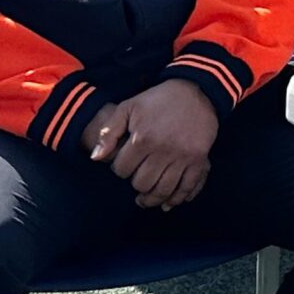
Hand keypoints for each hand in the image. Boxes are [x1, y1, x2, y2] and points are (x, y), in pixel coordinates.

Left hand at [86, 79, 217, 209]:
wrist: (195, 91)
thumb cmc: (158, 100)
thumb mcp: (128, 108)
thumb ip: (109, 133)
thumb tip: (96, 158)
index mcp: (142, 139)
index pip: (122, 170)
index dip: (119, 170)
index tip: (124, 166)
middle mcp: (162, 151)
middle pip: (142, 184)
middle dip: (136, 185)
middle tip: (136, 181)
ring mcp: (182, 157)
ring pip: (163, 190)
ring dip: (153, 198)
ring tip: (147, 199)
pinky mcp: (198, 159)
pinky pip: (187, 187)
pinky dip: (177, 198)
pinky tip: (169, 202)